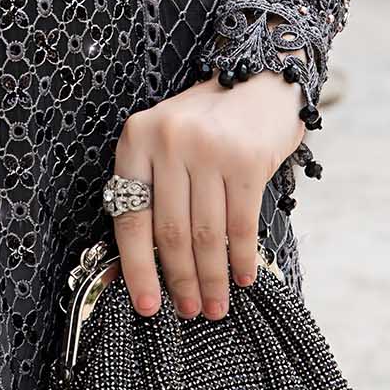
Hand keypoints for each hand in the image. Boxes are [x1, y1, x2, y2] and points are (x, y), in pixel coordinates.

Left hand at [110, 71, 304, 320]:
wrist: (259, 79)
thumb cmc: (208, 123)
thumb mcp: (166, 144)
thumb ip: (151, 192)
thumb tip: (138, 267)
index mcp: (136, 139)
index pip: (130, 218)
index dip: (137, 269)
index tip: (146, 305)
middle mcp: (168, 141)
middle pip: (170, 232)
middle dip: (179, 280)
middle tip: (189, 310)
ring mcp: (208, 149)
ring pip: (206, 234)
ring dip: (211, 278)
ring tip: (215, 305)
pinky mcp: (247, 159)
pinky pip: (241, 224)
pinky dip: (242, 258)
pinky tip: (244, 278)